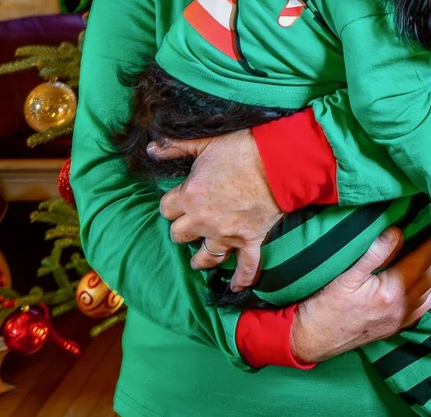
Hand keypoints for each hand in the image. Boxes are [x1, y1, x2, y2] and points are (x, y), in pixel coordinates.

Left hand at [153, 129, 282, 289]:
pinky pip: (246, 266)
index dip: (172, 204)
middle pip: (179, 235)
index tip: (180, 199)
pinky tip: (237, 287)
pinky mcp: (251, 239)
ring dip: (200, 259)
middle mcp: (204, 220)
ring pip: (206, 256)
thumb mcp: (204, 143)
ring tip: (198, 261)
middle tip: (190, 225)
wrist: (279, 159)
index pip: (166, 209)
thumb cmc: (241, 148)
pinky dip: (242, 278)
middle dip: (183, 230)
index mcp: (190, 196)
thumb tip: (151, 147)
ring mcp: (227, 233)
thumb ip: (175, 147)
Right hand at [290, 228, 430, 363]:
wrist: (309, 341)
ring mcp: (399, 319)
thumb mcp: (345, 276)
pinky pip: (423, 308)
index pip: (422, 261)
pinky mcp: (394, 327)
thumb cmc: (323, 306)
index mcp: (391, 292)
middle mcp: (401, 308)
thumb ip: (375, 253)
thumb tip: (398, 231)